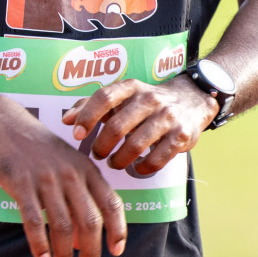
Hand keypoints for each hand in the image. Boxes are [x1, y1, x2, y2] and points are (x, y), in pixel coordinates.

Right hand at [0, 97, 126, 256]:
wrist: (1, 123)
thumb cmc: (36, 147)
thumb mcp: (66, 162)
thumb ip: (78, 194)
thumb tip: (85, 237)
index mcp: (85, 168)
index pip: (111, 203)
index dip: (117, 230)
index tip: (116, 251)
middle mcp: (70, 174)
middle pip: (90, 220)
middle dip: (91, 250)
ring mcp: (45, 179)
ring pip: (63, 225)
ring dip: (65, 253)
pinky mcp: (21, 184)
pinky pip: (33, 221)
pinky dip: (40, 244)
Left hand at [61, 77, 217, 177]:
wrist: (192, 100)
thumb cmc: (146, 102)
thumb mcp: (122, 96)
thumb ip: (92, 105)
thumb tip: (65, 120)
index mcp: (132, 87)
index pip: (104, 98)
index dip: (87, 116)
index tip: (76, 134)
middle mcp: (150, 99)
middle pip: (117, 126)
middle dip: (101, 146)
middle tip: (96, 155)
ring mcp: (167, 118)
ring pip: (135, 146)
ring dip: (119, 160)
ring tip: (114, 163)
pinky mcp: (181, 136)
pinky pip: (156, 159)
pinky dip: (142, 169)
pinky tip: (137, 169)